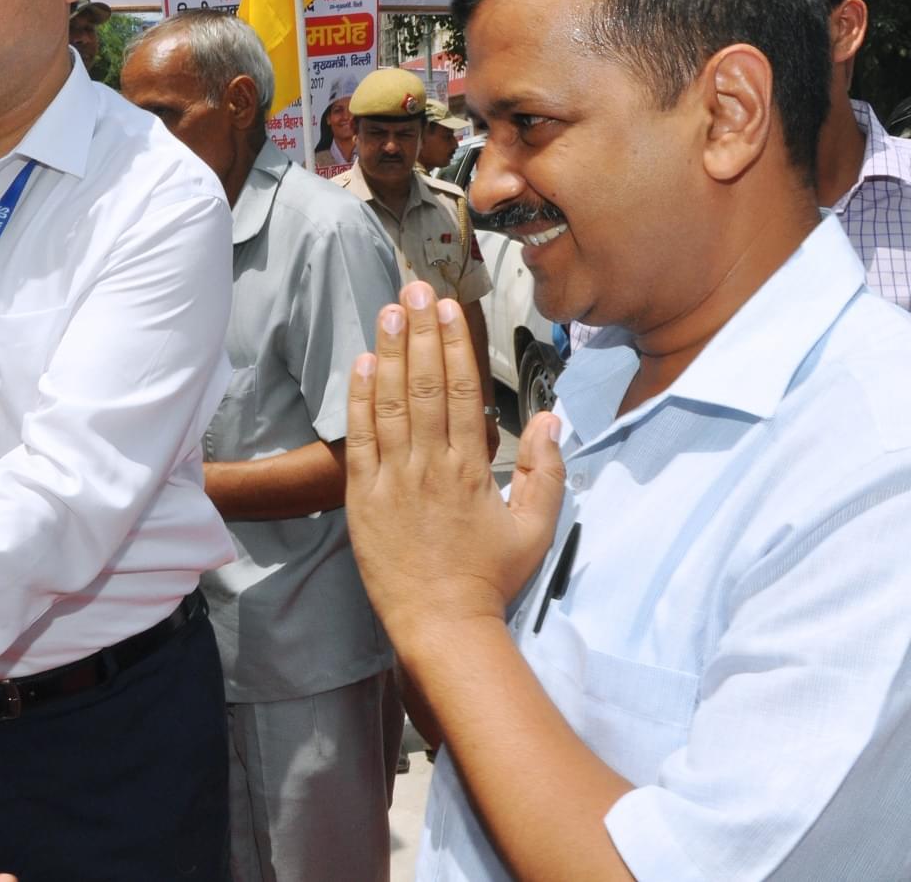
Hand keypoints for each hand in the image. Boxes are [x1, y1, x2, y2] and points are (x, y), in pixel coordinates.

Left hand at [345, 280, 565, 655]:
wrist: (442, 623)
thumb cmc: (490, 578)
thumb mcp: (535, 529)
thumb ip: (545, 472)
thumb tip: (550, 420)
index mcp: (473, 468)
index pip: (464, 391)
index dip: (457, 344)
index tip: (450, 308)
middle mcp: (432, 465)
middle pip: (427, 384)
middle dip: (420, 331)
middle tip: (414, 287)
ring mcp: (395, 480)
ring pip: (393, 403)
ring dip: (390, 352)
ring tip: (388, 311)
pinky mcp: (363, 498)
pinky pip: (361, 439)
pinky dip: (360, 400)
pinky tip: (362, 364)